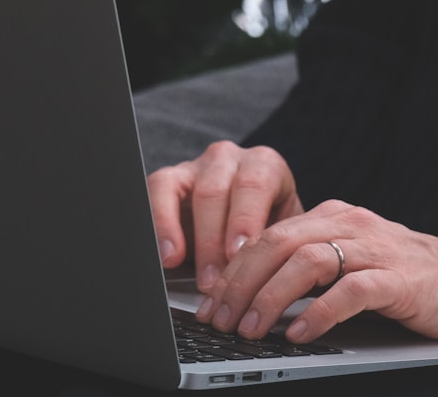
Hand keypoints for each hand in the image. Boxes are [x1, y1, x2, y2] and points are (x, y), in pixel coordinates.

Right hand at [147, 140, 304, 291]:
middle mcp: (228, 158)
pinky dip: (158, 222)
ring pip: (177, 187)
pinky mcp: (168, 178)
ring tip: (177, 263)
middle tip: (212, 279)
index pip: (254, 185)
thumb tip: (273, 276)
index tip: (238, 254)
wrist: (252, 222)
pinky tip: (164, 252)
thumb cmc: (271, 227)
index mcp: (264, 164)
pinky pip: (155, 190)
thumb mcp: (283, 233)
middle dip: (210, 240)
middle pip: (213, 192)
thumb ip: (277, 246)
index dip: (244, 221)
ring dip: (175, 230)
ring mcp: (194, 165)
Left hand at [195, 199, 437, 343]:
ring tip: (250, 328)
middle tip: (218, 318)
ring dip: (271, 297)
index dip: (231, 269)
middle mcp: (348, 223)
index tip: (208, 302)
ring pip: (307, 262)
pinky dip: (319, 313)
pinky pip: (351, 291)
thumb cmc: (404, 276)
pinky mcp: (400, 279)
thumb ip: (307, 267)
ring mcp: (374, 249)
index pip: (266, 235)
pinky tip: (299, 335)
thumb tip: (248, 294)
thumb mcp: (348, 260)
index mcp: (330, 216)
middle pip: (277, 244)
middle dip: (240, 282)